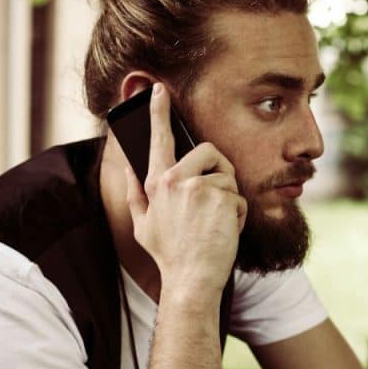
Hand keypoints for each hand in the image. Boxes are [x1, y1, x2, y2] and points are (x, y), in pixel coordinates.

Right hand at [124, 83, 246, 305]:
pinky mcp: (220, 196)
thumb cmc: (169, 255)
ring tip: (217, 222)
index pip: (157, 140)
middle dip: (220, 171)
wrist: (191, 279)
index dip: (157, 112)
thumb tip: (128, 167)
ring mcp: (198, 186)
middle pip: (209, 151)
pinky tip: (226, 231)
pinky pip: (239, 196)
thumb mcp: (142, 225)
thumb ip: (134, 192)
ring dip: (230, 198)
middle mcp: (174, 180)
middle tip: (217, 198)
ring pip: (227, 176)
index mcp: (155, 183)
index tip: (159, 89)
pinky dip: (239, 215)